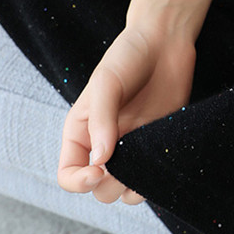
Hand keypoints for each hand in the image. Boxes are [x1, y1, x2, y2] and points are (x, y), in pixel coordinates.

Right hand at [57, 21, 195, 204]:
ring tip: (145, 168)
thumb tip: (100, 160)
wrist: (164, 42)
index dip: (79, 182)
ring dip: (133, 189)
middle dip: (110, 185)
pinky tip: (162, 166)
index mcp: (81, 132)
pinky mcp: (158, 145)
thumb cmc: (128, 57)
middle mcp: (105, 145)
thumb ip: (101, 121)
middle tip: (128, 164)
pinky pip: (154, 177)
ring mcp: (133, 148)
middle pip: (99, 190)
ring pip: (126, 191)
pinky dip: (156, 181)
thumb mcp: (107, 83)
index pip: (68, 174)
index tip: (99, 171)